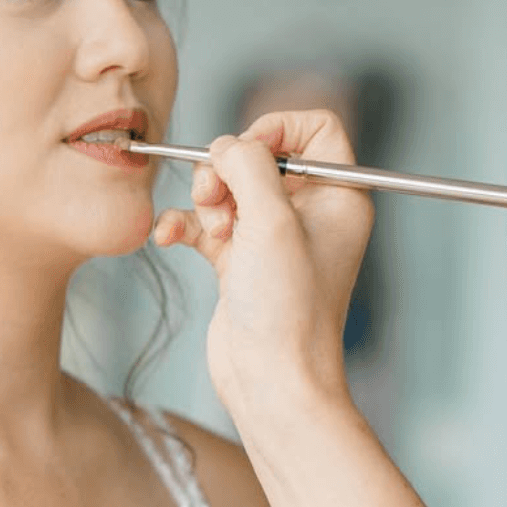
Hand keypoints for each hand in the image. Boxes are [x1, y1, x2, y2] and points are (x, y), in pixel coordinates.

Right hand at [150, 111, 374, 422]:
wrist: (271, 378)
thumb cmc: (288, 309)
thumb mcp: (272, 221)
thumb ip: (249, 165)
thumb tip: (226, 145)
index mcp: (338, 195)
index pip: (314, 128)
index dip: (275, 129)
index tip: (246, 153)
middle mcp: (308, 212)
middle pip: (258, 155)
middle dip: (227, 170)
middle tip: (217, 200)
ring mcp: (271, 237)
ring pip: (227, 187)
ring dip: (204, 200)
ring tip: (210, 231)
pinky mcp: (238, 261)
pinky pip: (204, 223)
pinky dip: (184, 225)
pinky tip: (168, 237)